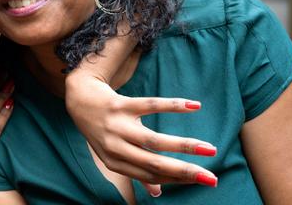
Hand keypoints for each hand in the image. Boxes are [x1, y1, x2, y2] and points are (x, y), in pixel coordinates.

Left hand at [65, 70, 217, 196]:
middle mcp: (114, 147)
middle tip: (212, 178)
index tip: (202, 180)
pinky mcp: (120, 105)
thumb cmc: (103, 129)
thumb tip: (157, 193)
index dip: (176, 179)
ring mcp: (116, 126)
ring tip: (209, 149)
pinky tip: (194, 106)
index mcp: (115, 162)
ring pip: (153, 140)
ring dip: (184, 146)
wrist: (79, 98)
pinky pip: (150, 105)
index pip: (150, 176)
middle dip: (184, 172)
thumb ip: (134, 171)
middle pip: (154, 164)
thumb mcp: (112, 153)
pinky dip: (173, 106)